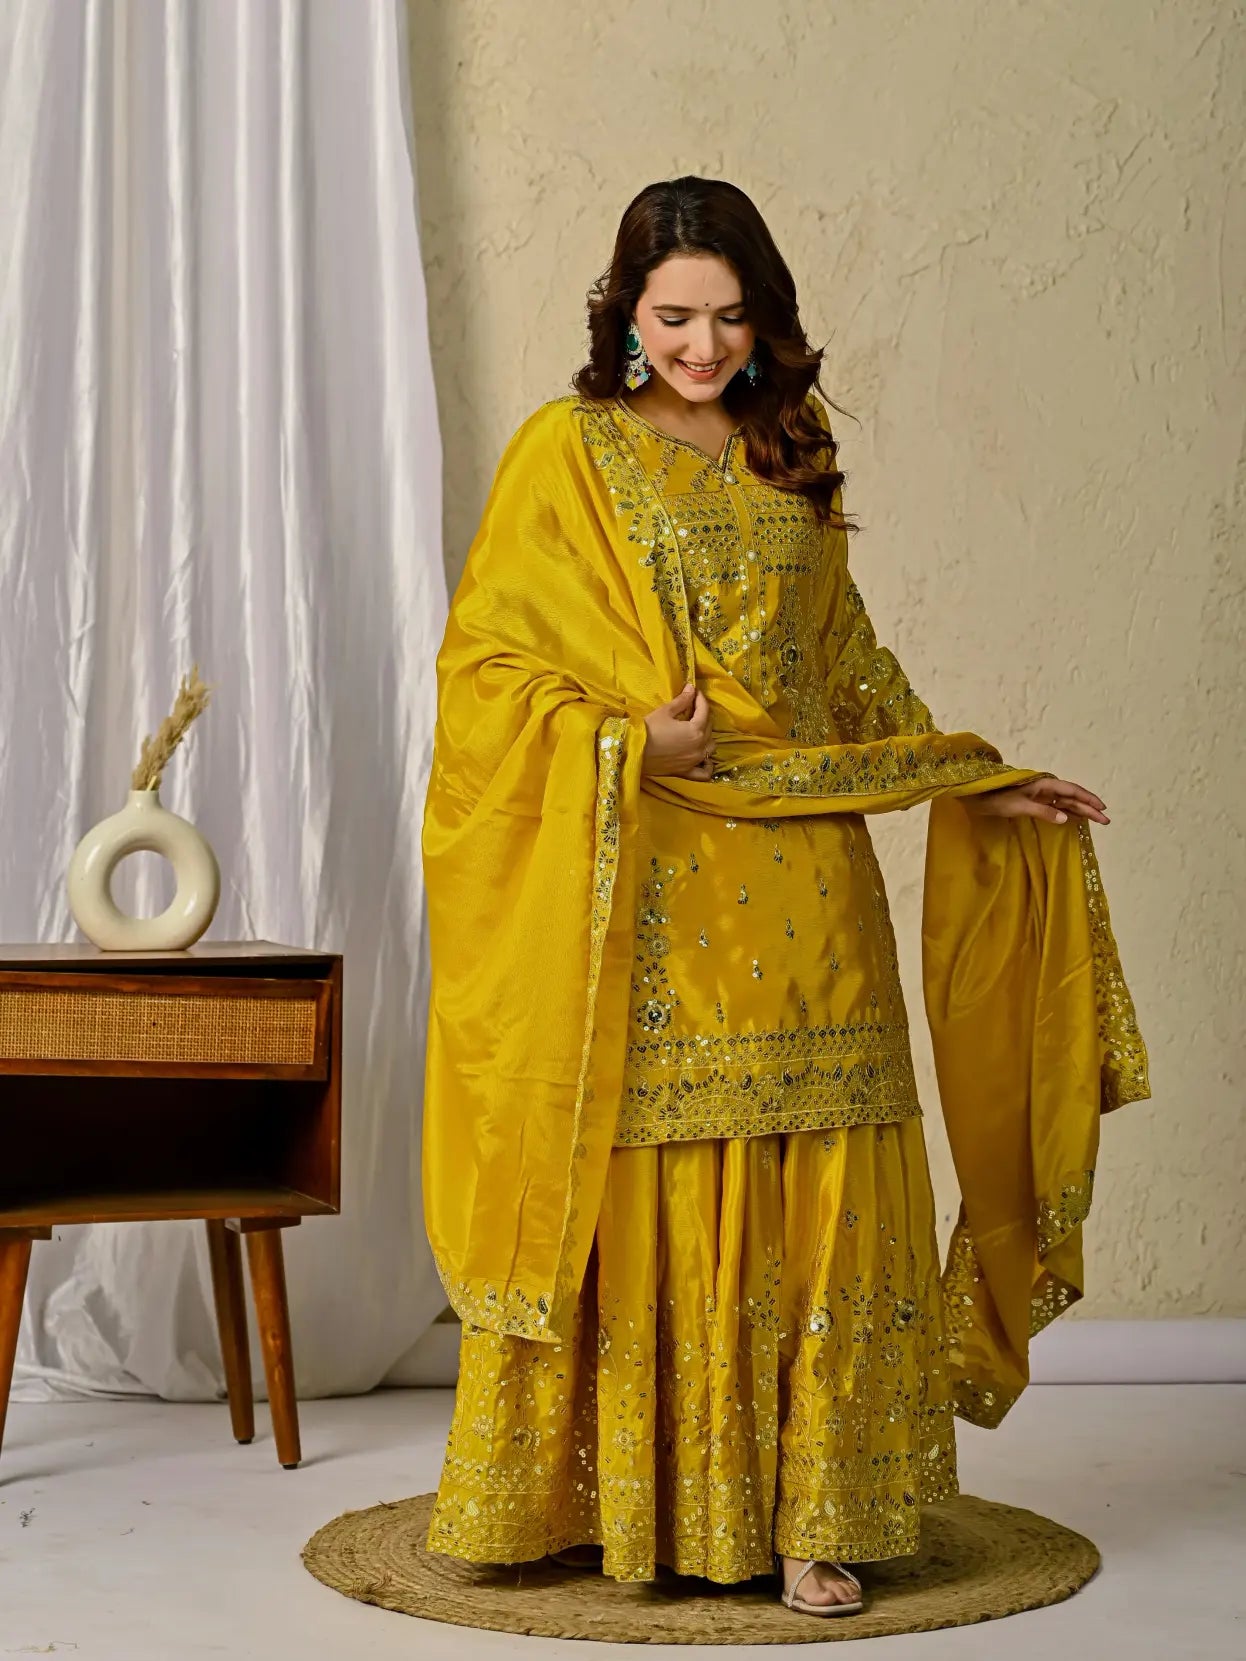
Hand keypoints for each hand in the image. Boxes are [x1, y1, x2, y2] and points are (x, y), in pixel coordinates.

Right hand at [643, 684, 714, 780]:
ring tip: (697, 732)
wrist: (633, 753)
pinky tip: (704, 760)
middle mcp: (699, 746)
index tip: (695, 691)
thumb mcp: (665, 712)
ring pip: (710, 748)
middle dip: (703, 716)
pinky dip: (707, 766)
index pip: (704, 710)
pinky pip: (704, 773)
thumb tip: (692, 688)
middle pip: (709, 728)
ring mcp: (694, 761)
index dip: (700, 698)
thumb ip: (682, 700)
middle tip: (693, 708)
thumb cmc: (648, 730)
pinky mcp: (686, 772)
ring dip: (707, 738)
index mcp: (696, 730)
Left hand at [966, 776, 1109, 825]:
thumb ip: (1043, 812)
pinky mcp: (1033, 801)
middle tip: (1106, 820)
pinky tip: (1075, 818)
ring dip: (1080, 810)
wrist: (975, 795)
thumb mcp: (1019, 806)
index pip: (1071, 791)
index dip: (1088, 799)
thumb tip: (1067, 819)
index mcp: (1043, 784)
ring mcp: (1039, 794)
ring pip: (1065, 802)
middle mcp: (1044, 788)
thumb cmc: (995, 798)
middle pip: (1072, 797)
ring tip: (1097, 820)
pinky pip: (1055, 806)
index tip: (1103, 808)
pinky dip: (1067, 812)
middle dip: (1089, 808)